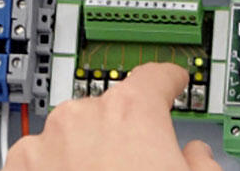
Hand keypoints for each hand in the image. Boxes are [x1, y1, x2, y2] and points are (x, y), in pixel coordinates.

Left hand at [3, 63, 221, 170]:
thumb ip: (199, 162)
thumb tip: (193, 156)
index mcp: (132, 114)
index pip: (154, 78)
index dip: (168, 82)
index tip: (170, 84)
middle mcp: (82, 119)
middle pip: (110, 110)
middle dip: (124, 135)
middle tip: (138, 169)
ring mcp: (44, 146)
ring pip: (71, 135)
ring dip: (86, 154)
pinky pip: (40, 160)